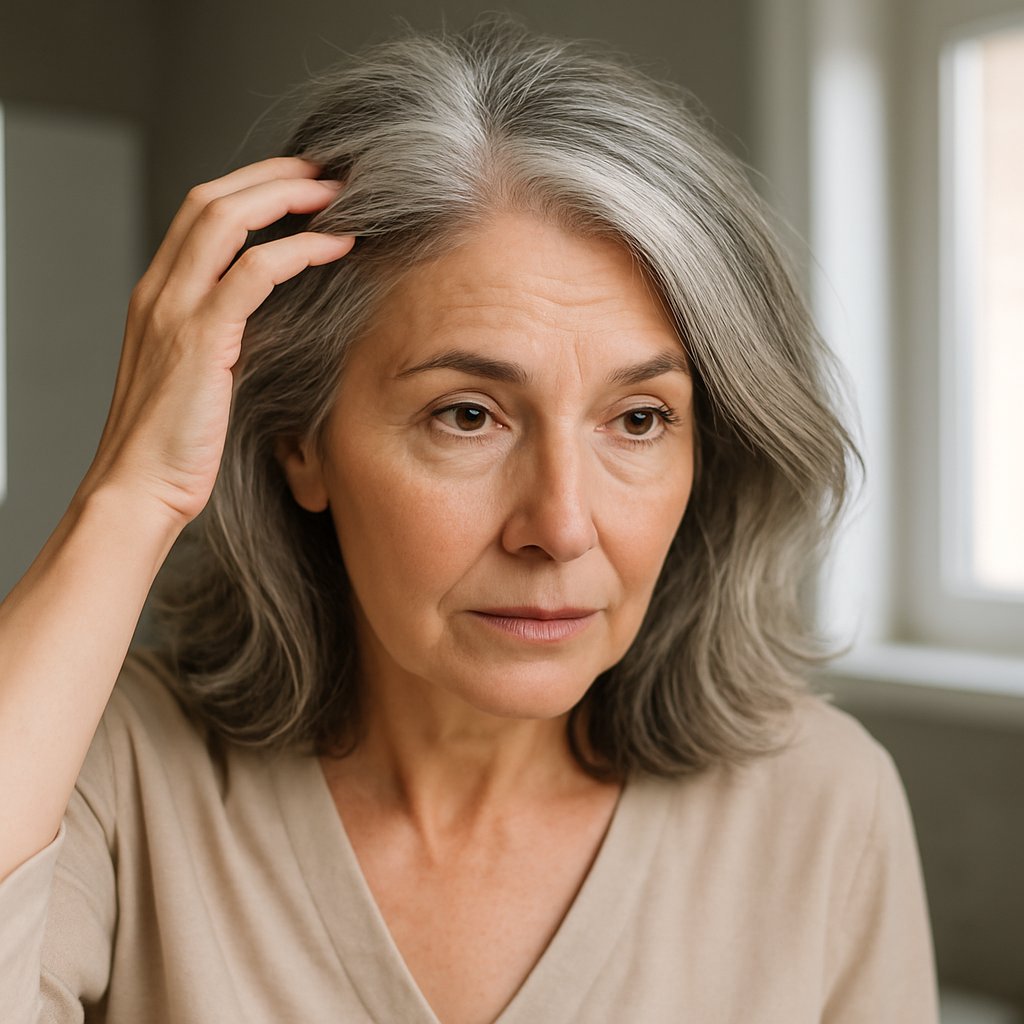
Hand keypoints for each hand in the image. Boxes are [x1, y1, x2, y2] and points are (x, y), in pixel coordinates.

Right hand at [81, 157, 353, 527]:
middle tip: (329, 172)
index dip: (254, 186)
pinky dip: (299, 251)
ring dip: (288, 197)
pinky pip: (253, 273)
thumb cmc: (173, 443)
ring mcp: (174, 310)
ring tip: (339, 196)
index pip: (200, 211)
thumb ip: (222, 336)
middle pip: (211, 197)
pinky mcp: (200, 340)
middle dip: (274, 174)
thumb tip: (271, 319)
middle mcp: (160, 291)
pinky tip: (337, 248)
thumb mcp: (196, 375)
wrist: (138, 488)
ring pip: (227, 218)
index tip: (303, 183)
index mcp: (158, 295)